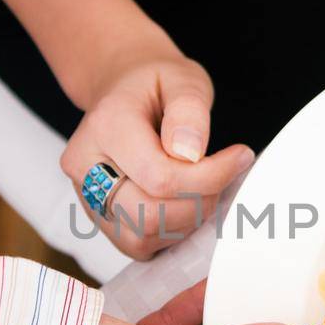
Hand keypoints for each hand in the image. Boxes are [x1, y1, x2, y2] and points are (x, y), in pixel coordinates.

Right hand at [61, 52, 253, 258]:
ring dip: (187, 220)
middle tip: (224, 173)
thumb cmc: (155, 85)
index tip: (240, 157)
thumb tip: (190, 154)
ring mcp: (87, 198)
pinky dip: (171, 232)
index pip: (159, 176)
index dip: (210, 176)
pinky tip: (185, 201)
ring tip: (204, 186)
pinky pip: (138, 245)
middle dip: (200, 201)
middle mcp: (84, 166)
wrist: (125, 90)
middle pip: (148, 214)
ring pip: (142, 236)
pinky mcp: (101, 220)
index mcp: (104, 126)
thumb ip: (189, 111)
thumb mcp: (182, 79)